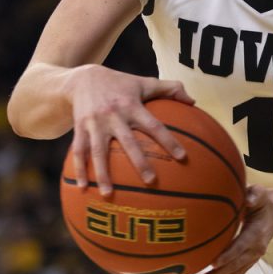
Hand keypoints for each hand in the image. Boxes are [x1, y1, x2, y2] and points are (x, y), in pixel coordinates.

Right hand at [66, 64, 193, 193]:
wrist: (82, 78)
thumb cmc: (120, 84)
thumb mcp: (144, 82)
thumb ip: (170, 89)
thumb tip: (193, 102)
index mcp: (132, 106)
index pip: (154, 125)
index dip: (168, 140)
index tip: (182, 157)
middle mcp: (114, 115)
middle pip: (128, 142)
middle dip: (139, 162)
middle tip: (151, 181)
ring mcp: (95, 123)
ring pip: (99, 151)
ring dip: (103, 174)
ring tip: (108, 195)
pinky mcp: (80, 129)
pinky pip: (79, 151)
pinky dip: (79, 169)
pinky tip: (82, 188)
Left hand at [193, 186, 272, 273]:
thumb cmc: (261, 202)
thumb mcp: (259, 193)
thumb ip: (254, 195)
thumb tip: (248, 199)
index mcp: (256, 234)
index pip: (241, 246)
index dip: (228, 255)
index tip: (213, 264)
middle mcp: (254, 251)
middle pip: (234, 268)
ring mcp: (250, 260)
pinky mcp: (246, 264)